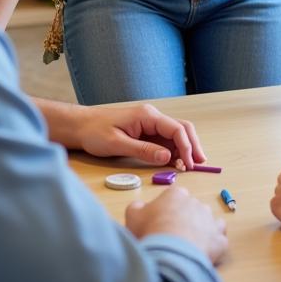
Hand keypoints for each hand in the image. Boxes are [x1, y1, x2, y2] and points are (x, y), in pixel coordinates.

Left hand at [75, 104, 205, 168]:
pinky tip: (176, 162)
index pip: (176, 129)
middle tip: (200, 163)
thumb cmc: (95, 132)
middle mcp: (152, 117)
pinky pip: (164, 140)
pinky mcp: (145, 132)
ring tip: (190, 165)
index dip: (186, 147)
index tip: (190, 164)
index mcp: (147, 116)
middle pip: (181, 128)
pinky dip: (173, 151)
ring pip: (175, 134)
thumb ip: (143, 150)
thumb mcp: (118, 144)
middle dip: (193, 145)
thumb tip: (167, 158)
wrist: (80, 125)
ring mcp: (149, 124)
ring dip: (185, 148)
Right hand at [126, 187, 228, 264]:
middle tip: (173, 238)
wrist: (170, 254)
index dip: (167, 211)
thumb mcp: (133, 216)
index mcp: (177, 195)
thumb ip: (137, 208)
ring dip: (201, 231)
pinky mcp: (219, 239)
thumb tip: (141, 208)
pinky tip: (202, 253)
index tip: (161, 223)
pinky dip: (213, 246)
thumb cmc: (150, 232)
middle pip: (191, 210)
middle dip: (185, 221)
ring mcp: (210, 220)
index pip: (175, 198)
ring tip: (188, 247)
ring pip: (208, 223)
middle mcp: (196, 203)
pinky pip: (219, 240)